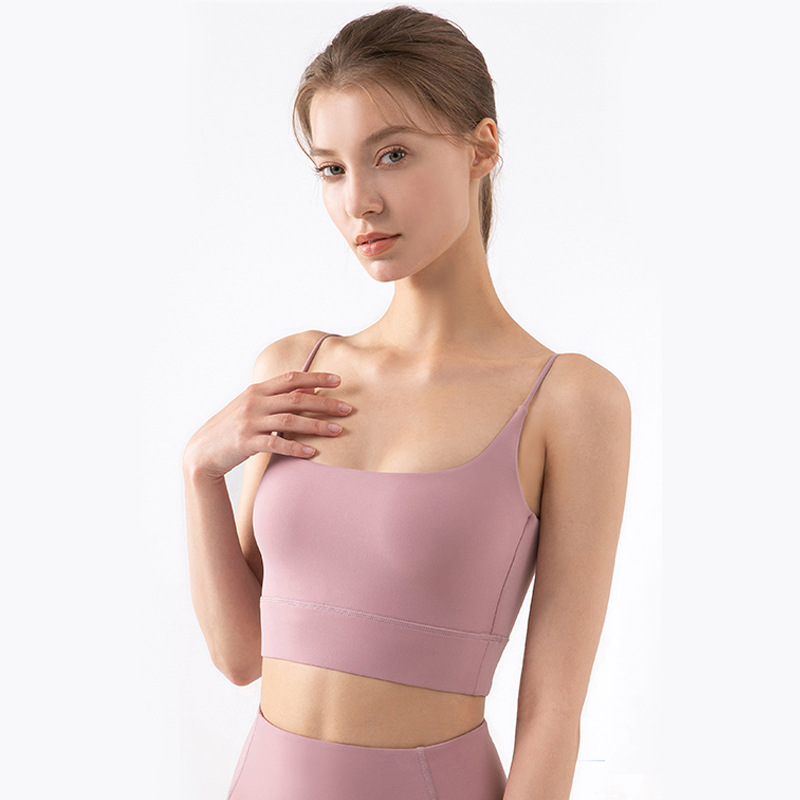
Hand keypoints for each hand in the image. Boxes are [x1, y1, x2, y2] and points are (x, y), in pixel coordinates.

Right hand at [183, 371, 351, 478]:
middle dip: (325, 403)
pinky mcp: (246, 443)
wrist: (202, 450)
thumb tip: (310, 392)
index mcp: (257, 390)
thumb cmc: (233, 427)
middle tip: (347, 409)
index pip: (291, 378)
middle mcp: (254, 402)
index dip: (316, 378)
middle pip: (296, 398)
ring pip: (289, 421)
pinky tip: (312, 452)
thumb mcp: (253, 407)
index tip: (338, 381)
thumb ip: (278, 399)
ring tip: (337, 430)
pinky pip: (275, 444)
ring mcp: (249, 422)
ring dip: (316, 425)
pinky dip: (295, 447)